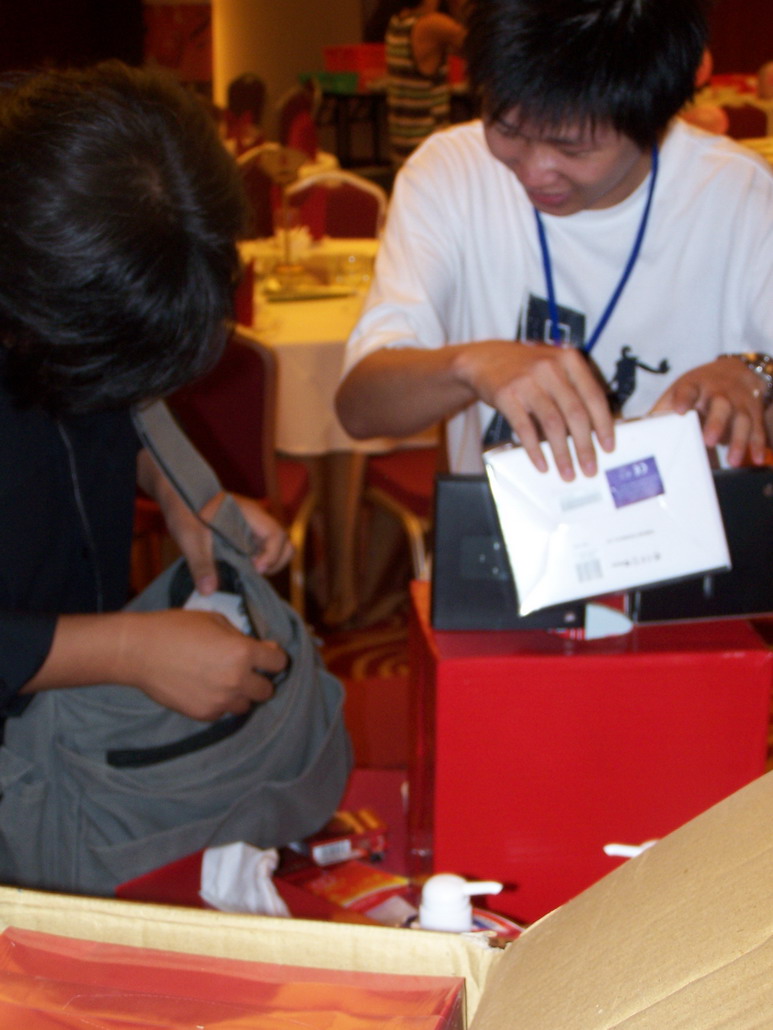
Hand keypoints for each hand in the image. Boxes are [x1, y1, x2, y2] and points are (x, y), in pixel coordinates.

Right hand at [121, 609, 287, 720]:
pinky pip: (223, 713)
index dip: (274, 658)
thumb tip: (264, 649)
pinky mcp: (203, 714)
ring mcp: (220, 700)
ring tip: (224, 681)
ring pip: (246, 706)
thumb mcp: (215, 620)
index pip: (279, 663)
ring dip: (241, 694)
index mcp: (242, 652)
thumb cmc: (176, 628)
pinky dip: (220, 703)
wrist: (139, 650)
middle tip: (247, 671)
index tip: (267, 655)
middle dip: (260, 679)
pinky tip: (205, 688)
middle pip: (267, 691)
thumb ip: (242, 637)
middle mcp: (236, 679)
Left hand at [137, 450, 292, 595]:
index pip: (277, 535)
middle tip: (252, 573)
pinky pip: (262, 553)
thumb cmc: (185, 511)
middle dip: (275, 562)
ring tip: (246, 573)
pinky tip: (238, 570)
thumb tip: (209, 591)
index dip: (271, 555)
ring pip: (277, 549)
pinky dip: (257, 564)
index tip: (254, 568)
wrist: (177, 498)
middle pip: (285, 543)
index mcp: (249, 513)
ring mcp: (253, 529)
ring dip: (268, 564)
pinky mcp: (246, 538)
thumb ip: (200, 564)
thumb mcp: (190, 538)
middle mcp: (256, 521)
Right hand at [454, 339, 614, 479]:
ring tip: (567, 472)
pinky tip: (542, 464)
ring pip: (553, 424)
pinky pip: (525, 429)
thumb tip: (593, 430)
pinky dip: (535, 450)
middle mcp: (550, 368)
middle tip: (589, 467)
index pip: (594, 396)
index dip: (603, 425)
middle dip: (585, 446)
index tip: (608, 447)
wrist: (483, 359)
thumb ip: (573, 390)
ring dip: (562, 454)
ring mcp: (527, 381)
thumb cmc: (524, 369)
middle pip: (575, 413)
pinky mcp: (506, 395)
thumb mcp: (553, 368)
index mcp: (569, 359)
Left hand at [650, 357, 767, 466]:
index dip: (683, 398)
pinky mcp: (753, 413)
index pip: (688, 390)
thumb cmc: (699, 388)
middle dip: (716, 422)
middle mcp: (719, 393)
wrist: (735, 372)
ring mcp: (738, 403)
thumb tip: (635, 429)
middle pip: (720, 405)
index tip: (679, 409)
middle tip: (708, 439)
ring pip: (742, 420)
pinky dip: (757, 444)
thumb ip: (662, 409)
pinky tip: (756, 459)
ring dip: (738, 440)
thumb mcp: (679, 391)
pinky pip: (757, 429)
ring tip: (733, 460)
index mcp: (695, 386)